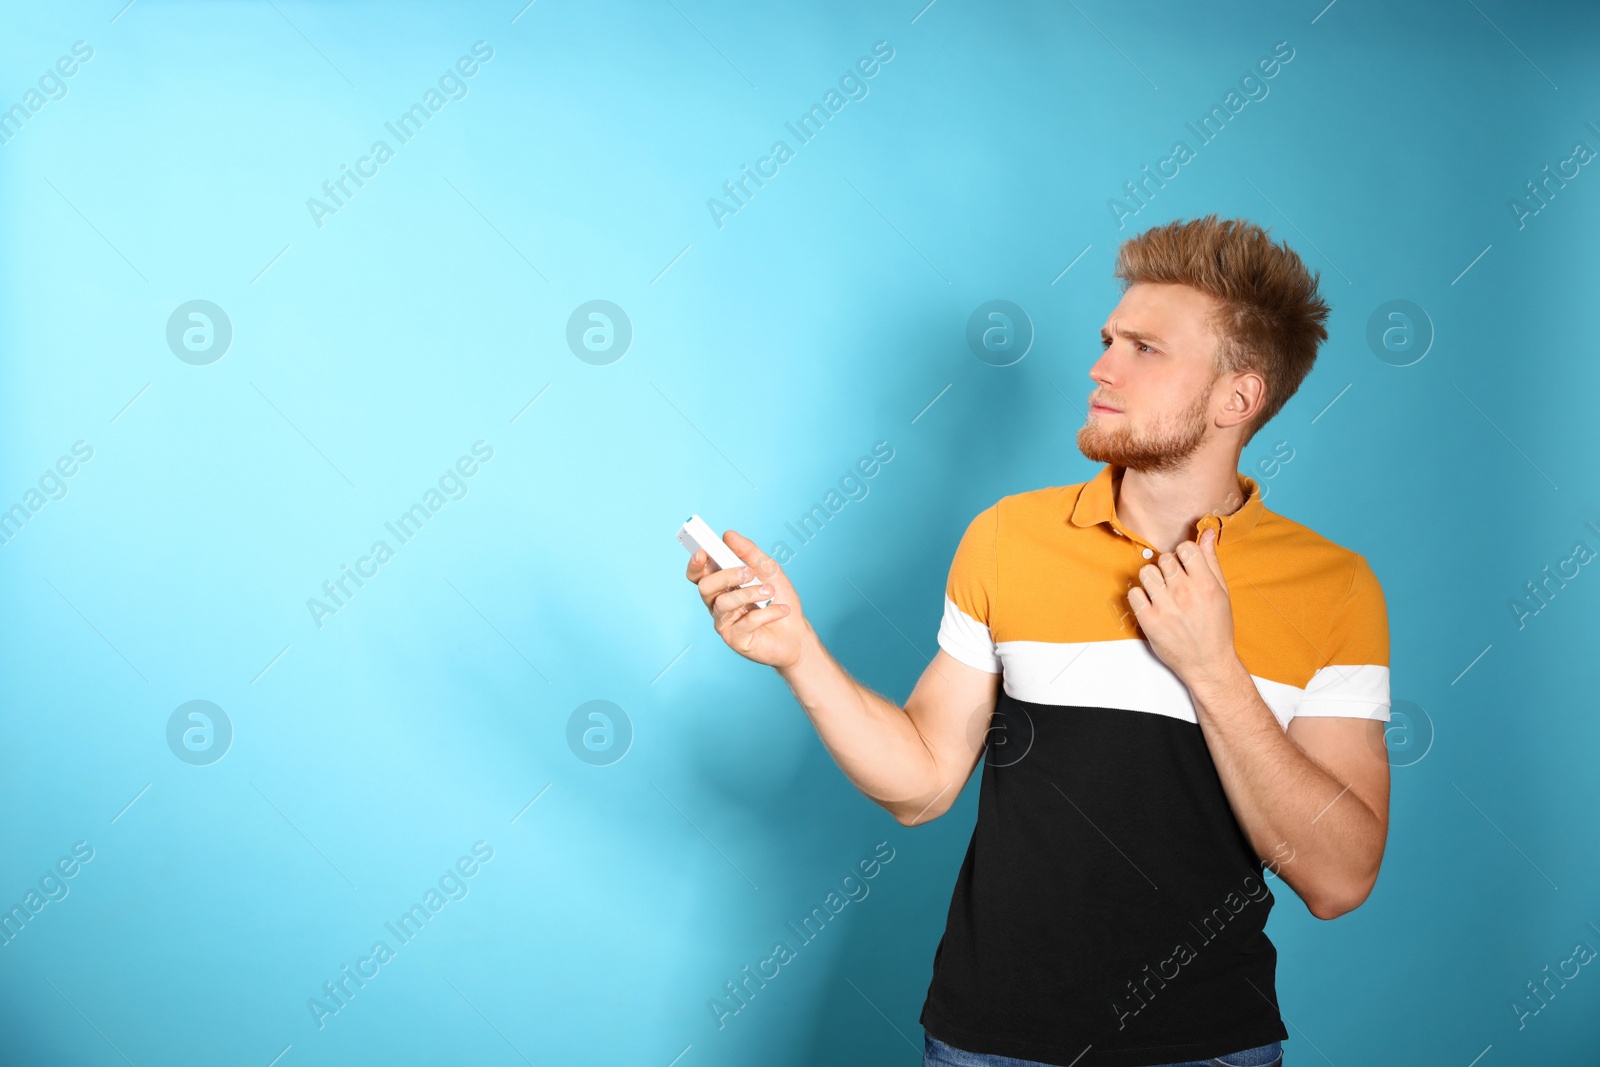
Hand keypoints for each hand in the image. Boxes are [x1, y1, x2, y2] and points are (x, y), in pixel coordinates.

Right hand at [685, 529, 806, 670]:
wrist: (796, 632)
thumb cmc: (779, 599)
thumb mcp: (768, 569)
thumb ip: (748, 552)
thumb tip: (728, 535)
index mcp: (721, 585)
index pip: (698, 574)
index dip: (695, 563)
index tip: (702, 553)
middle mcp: (718, 603)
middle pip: (705, 587)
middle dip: (726, 576)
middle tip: (748, 573)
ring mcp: (724, 622)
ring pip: (723, 603)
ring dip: (750, 593)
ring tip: (770, 592)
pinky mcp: (735, 639)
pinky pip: (745, 622)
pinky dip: (767, 613)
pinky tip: (781, 610)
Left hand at [1127, 527, 1237, 684]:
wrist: (1207, 663)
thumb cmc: (1216, 628)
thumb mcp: (1221, 593)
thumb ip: (1211, 561)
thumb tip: (1205, 533)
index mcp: (1205, 584)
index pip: (1185, 548)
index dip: (1183, 554)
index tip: (1184, 565)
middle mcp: (1184, 593)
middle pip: (1164, 559)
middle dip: (1168, 567)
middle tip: (1173, 582)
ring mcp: (1165, 607)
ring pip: (1146, 573)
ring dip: (1153, 580)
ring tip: (1162, 593)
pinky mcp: (1149, 621)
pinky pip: (1133, 593)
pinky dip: (1140, 597)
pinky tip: (1151, 604)